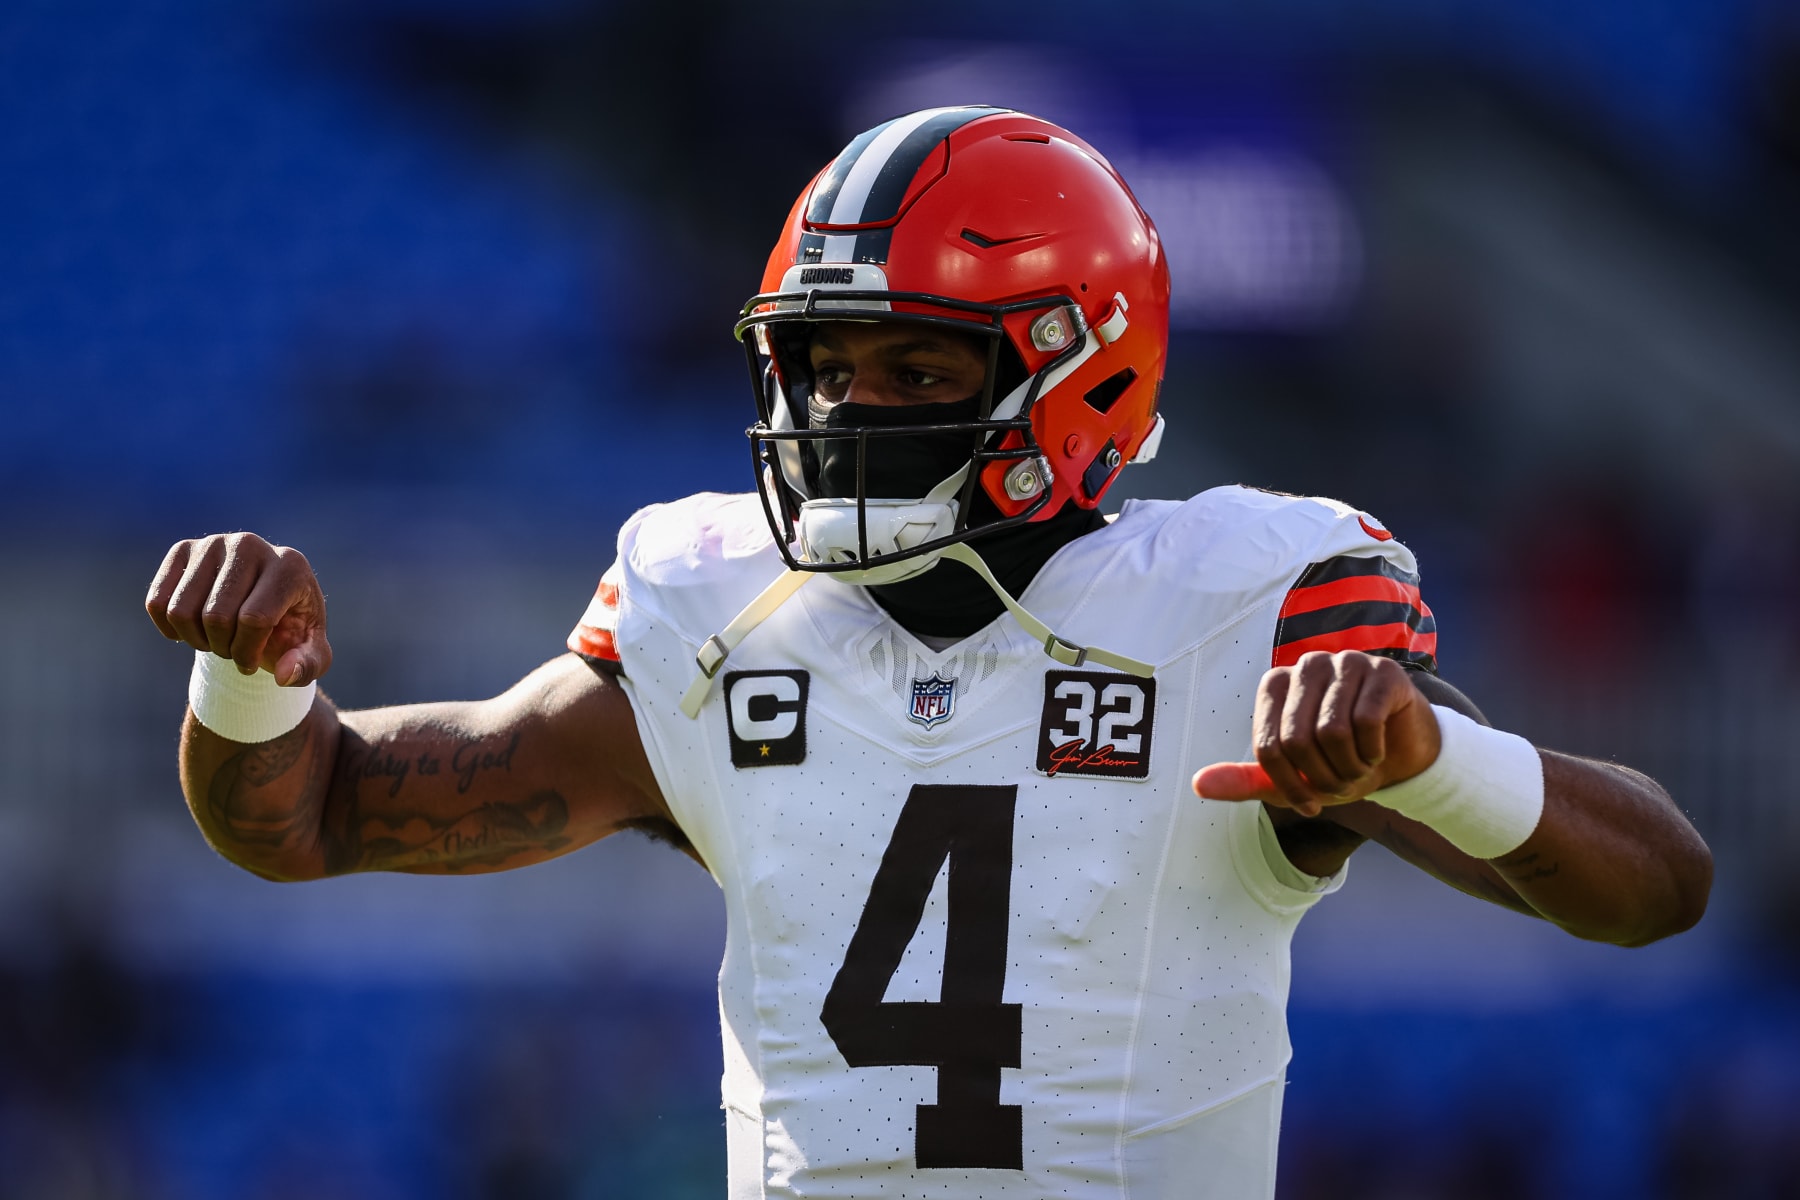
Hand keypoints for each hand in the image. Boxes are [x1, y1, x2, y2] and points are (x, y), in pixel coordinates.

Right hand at [145, 533, 331, 685]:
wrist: (265, 603)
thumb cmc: (289, 630)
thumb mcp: (311, 654)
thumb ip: (307, 668)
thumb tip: (285, 674)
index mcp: (290, 566)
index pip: (254, 619)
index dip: (247, 653)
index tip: (251, 663)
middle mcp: (250, 545)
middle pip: (216, 617)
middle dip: (222, 648)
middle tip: (233, 650)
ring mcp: (213, 543)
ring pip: (181, 611)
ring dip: (196, 640)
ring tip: (217, 639)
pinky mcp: (182, 549)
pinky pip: (157, 602)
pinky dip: (170, 629)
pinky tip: (193, 629)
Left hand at [1193, 651, 1439, 816]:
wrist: (1401, 754)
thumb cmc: (1339, 761)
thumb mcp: (1290, 779)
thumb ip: (1245, 780)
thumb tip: (1198, 784)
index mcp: (1274, 684)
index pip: (1268, 747)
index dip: (1289, 786)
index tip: (1308, 803)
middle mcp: (1306, 665)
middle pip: (1298, 741)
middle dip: (1323, 779)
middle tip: (1342, 784)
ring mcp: (1345, 661)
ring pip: (1333, 732)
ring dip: (1350, 768)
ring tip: (1359, 767)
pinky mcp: (1383, 670)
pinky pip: (1367, 722)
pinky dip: (1373, 751)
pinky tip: (1379, 749)